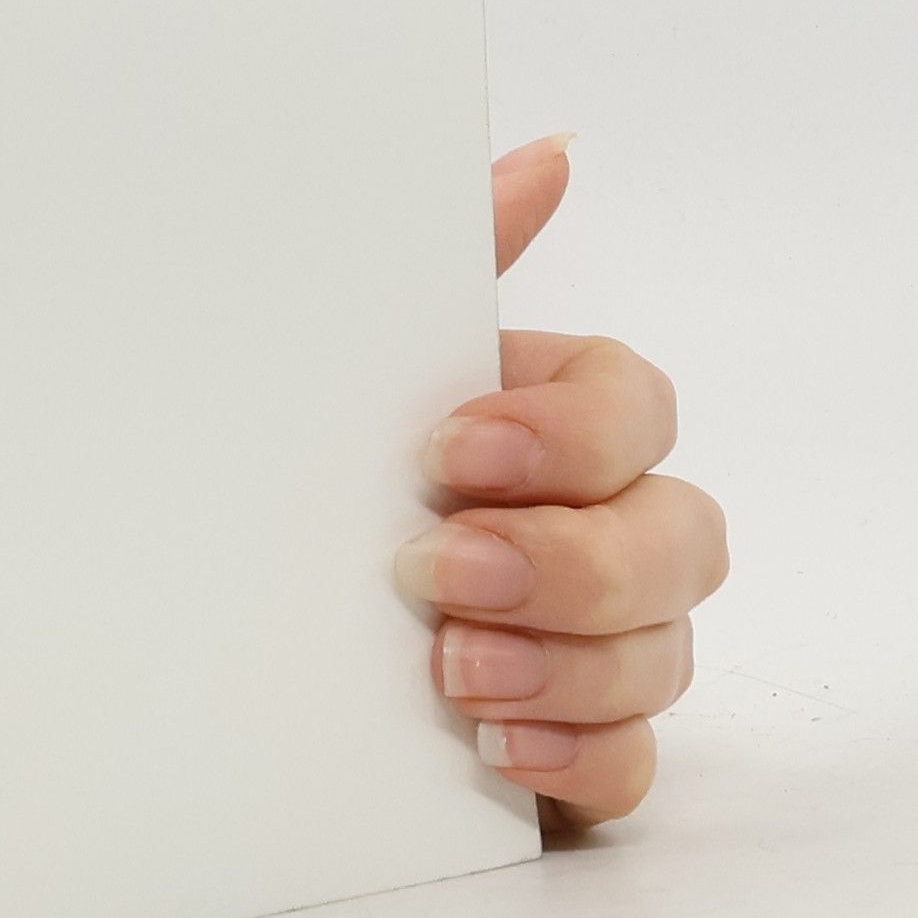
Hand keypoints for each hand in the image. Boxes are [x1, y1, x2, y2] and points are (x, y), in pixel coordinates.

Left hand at [394, 136, 727, 829]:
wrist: (236, 618)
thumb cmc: (330, 468)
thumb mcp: (366, 360)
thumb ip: (461, 256)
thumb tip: (552, 153)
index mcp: (556, 423)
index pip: (637, 406)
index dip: (569, 431)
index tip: (449, 449)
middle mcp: (605, 525)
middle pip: (682, 537)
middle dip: (571, 561)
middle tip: (440, 572)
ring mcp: (603, 641)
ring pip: (668, 653)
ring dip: (569, 663)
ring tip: (451, 670)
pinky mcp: (577, 742)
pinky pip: (635, 764)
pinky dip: (579, 756)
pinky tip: (495, 744)